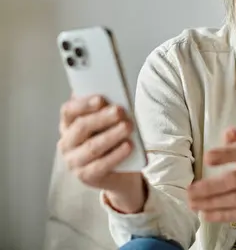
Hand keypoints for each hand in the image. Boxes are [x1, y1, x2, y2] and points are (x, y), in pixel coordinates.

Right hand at [58, 95, 144, 212]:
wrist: (121, 171)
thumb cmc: (112, 139)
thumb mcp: (108, 123)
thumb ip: (107, 110)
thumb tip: (114, 99)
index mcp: (68, 125)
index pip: (68, 111)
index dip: (83, 104)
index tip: (100, 98)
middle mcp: (66, 143)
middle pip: (81, 127)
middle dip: (102, 117)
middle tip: (119, 110)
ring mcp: (74, 162)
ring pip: (92, 147)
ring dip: (111, 135)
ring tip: (128, 126)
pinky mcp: (86, 177)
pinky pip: (101, 165)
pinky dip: (116, 155)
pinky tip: (129, 145)